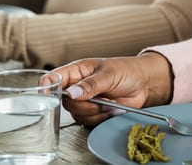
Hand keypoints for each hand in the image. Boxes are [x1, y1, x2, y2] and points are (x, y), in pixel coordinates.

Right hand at [44, 53, 173, 125]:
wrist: (144, 84)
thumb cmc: (127, 71)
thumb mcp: (109, 74)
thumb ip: (90, 84)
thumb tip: (73, 92)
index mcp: (77, 71)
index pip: (53, 78)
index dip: (47, 88)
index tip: (50, 96)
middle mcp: (78, 86)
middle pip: (64, 101)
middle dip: (82, 104)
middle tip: (98, 98)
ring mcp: (85, 100)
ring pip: (76, 113)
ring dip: (94, 110)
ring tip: (109, 100)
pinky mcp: (94, 112)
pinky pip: (88, 120)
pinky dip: (101, 117)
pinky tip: (111, 107)